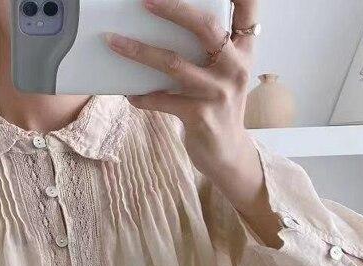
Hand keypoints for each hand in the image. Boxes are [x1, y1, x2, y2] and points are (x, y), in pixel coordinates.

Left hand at [106, 0, 281, 244]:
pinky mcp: (199, 117)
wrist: (228, 154)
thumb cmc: (219, 108)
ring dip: (139, 51)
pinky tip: (128, 92)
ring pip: (173, 64)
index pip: (249, 8)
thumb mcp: (225, 74)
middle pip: (205, 27)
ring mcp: (217, 93)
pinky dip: (141, 95)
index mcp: (244, 51)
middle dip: (173, 9)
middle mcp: (234, 67)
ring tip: (113, 41)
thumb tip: (168, 25)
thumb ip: (211, 49)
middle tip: (145, 0)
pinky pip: (161, 100)